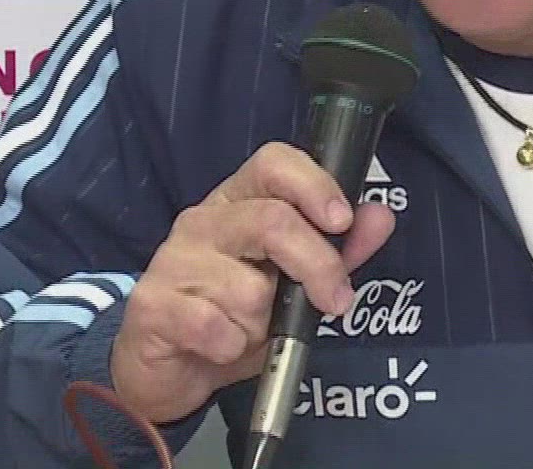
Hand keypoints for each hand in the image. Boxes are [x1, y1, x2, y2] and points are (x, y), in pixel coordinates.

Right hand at [109, 142, 396, 423]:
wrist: (169, 368)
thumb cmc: (234, 317)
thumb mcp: (293, 284)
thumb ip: (338, 251)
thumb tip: (380, 216)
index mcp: (238, 202)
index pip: (273, 163)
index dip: (314, 184)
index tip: (342, 221)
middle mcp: (203, 220)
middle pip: (271, 221)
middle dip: (316, 265)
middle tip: (336, 301)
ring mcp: (173, 259)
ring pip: (247, 288)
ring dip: (263, 323)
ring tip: (249, 329)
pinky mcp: (152, 304)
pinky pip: (214, 326)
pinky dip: (231, 347)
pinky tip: (221, 346)